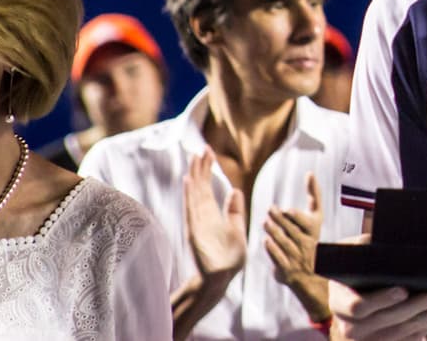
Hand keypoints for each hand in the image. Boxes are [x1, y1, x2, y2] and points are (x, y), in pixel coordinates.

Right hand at [183, 149, 246, 281]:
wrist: (222, 278)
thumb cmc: (230, 256)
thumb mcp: (238, 229)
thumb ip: (235, 211)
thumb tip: (234, 190)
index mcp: (213, 214)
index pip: (208, 188)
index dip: (208, 170)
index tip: (208, 152)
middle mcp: (203, 216)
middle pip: (200, 187)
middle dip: (201, 168)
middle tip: (202, 148)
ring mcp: (198, 223)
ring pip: (196, 195)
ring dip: (195, 176)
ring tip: (195, 159)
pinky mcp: (196, 231)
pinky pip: (192, 210)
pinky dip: (190, 195)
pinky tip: (189, 181)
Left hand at [265, 172, 327, 317]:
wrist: (310, 273)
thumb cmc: (309, 237)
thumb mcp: (315, 217)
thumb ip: (314, 195)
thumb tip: (311, 172)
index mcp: (314, 230)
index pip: (308, 223)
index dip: (297, 217)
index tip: (288, 210)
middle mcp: (307, 243)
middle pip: (294, 231)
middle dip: (281, 221)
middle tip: (270, 210)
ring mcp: (297, 256)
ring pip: (286, 243)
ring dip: (275, 232)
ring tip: (266, 222)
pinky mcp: (287, 268)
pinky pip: (279, 258)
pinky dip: (273, 250)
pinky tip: (266, 241)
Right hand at [329, 241, 426, 340]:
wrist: (353, 290)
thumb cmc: (358, 265)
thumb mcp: (356, 253)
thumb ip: (369, 248)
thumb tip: (394, 242)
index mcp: (339, 301)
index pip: (358, 307)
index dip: (382, 300)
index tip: (403, 289)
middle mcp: (350, 328)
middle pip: (389, 320)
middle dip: (420, 306)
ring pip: (404, 332)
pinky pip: (410, 338)